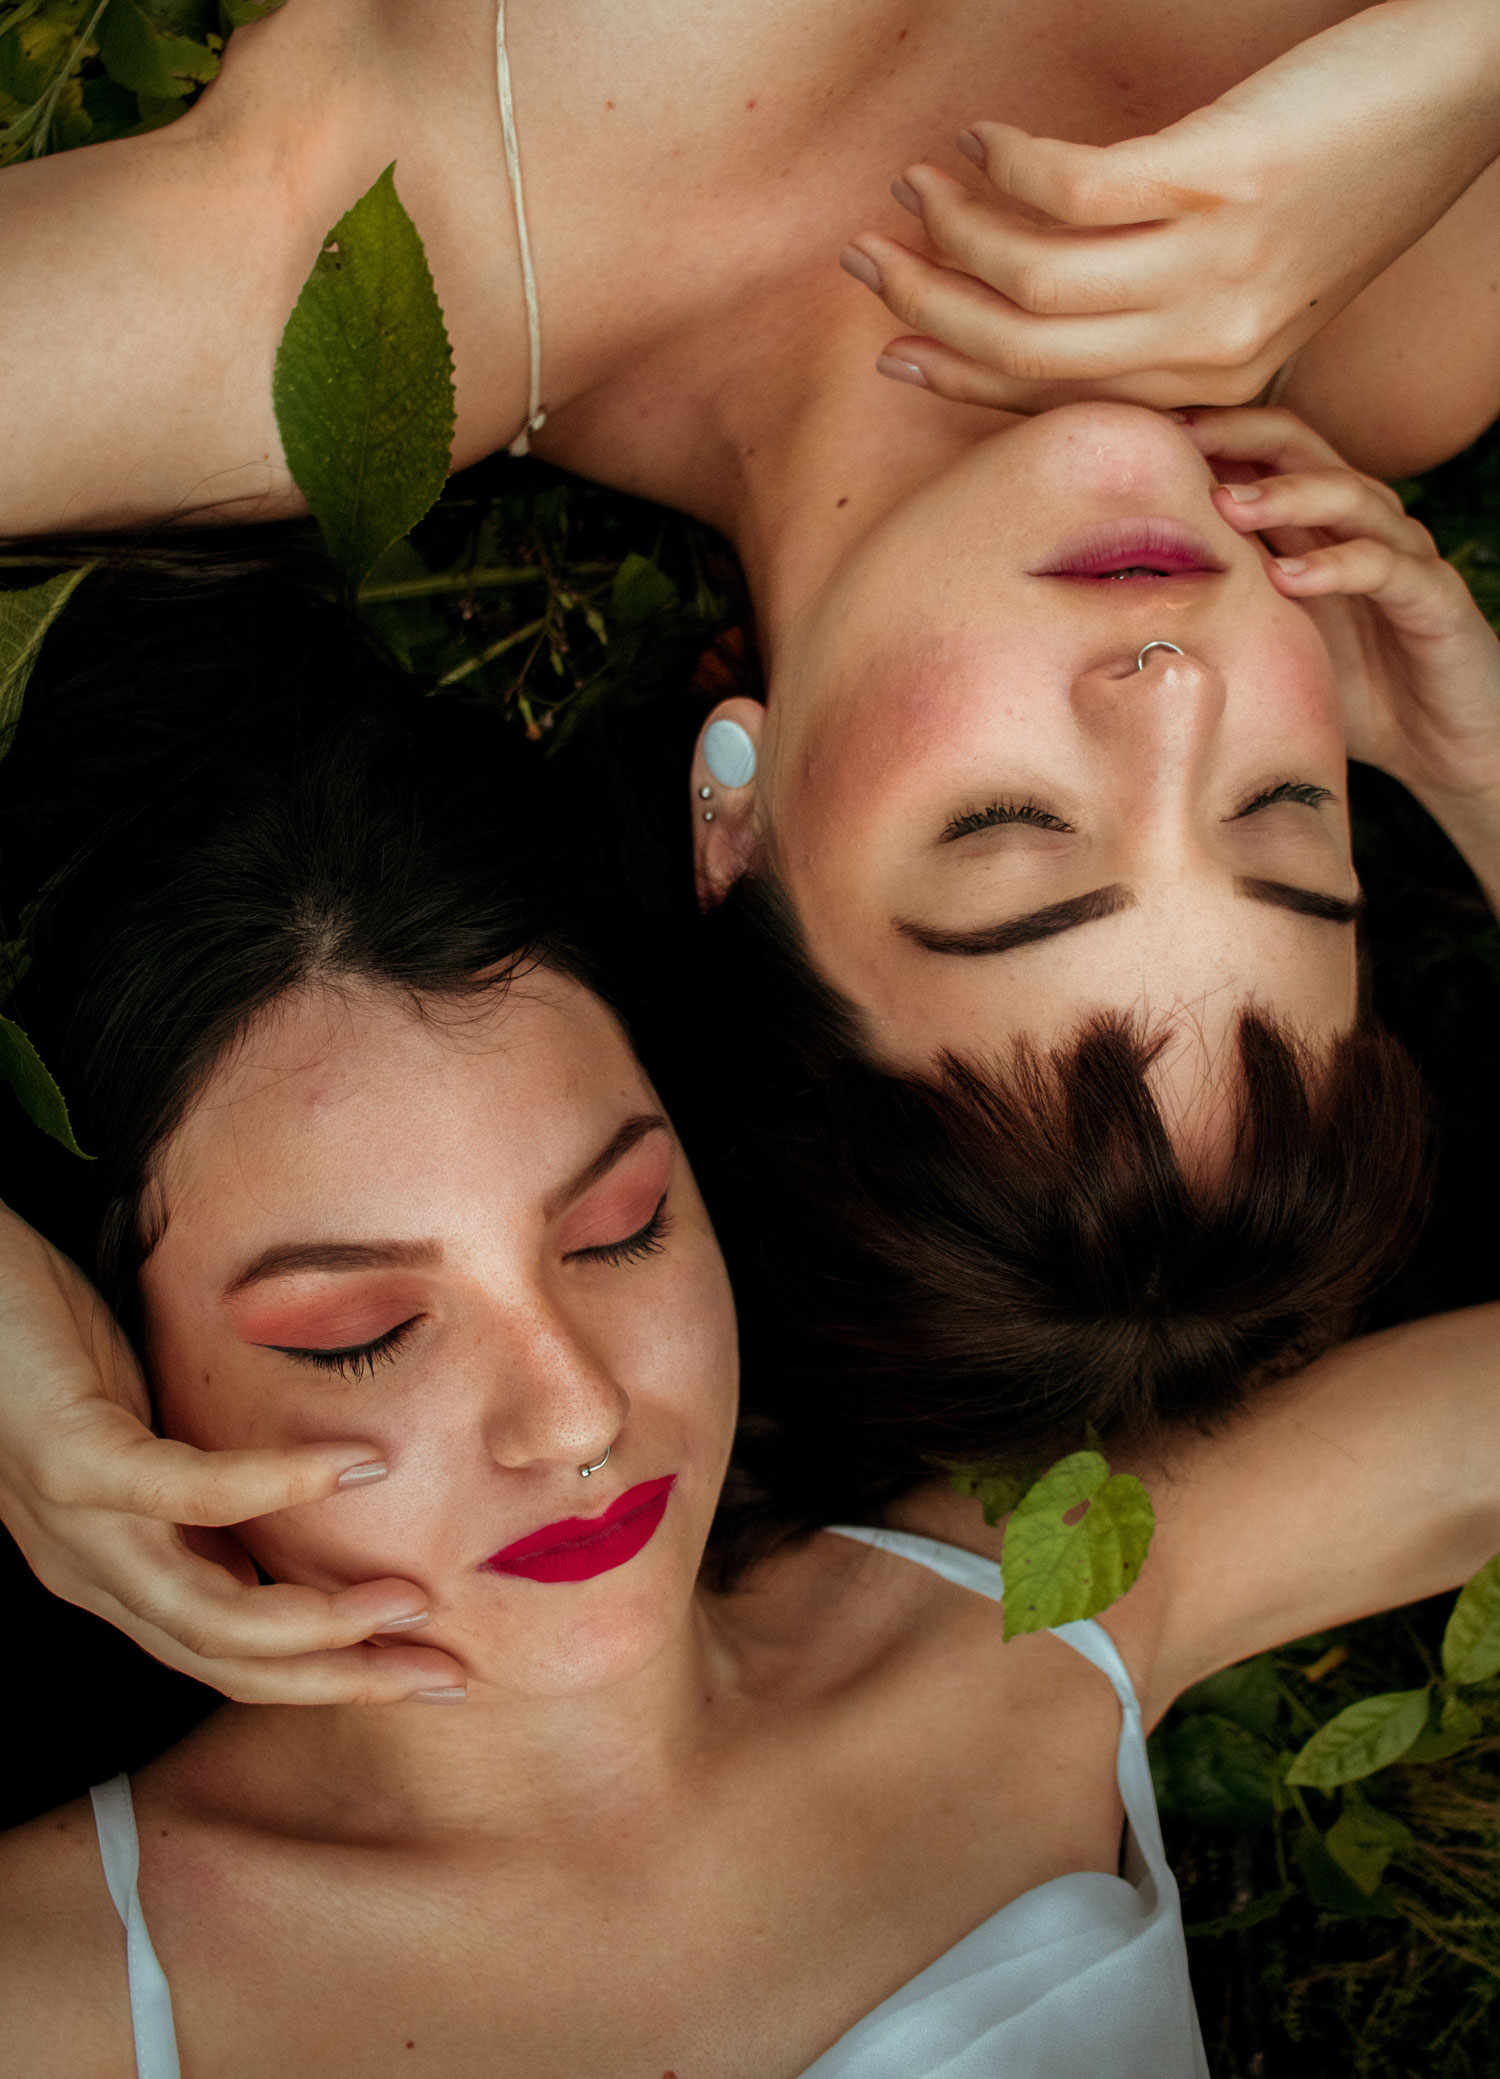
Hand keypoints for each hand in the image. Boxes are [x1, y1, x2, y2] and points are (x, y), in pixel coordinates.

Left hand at [0, 1203, 465, 1702]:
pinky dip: (280, 1486)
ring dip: (317, 1622)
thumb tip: (331, 1491)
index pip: (232, 1658)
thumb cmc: (56, 1341)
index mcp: (119, 1571)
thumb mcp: (152, 1430)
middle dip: (343, 1678)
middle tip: (443, 1674)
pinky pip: (189, 1492)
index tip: (425, 1669)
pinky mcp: (73, 1461)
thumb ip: (215, 1484)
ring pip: (207, 1617)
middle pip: (228, 1663)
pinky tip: (353, 1467)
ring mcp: (78, 1525)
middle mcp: (94, 1572)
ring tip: (405, 1598)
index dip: (330, 1677)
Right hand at [841, 0, 1499, 413]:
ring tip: (915, 184)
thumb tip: (1045, 312)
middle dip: (926, 305)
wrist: (1452, 104)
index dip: (957, 369)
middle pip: (1023, 349)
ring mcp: (1212, 270)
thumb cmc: (1352, 184)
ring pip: (1033, 280)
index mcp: (1210, 386)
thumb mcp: (1258, 284)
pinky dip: (1010, 163)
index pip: (1052, 396)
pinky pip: (1071, 188)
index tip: (887, 343)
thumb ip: (1169, 322)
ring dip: (953, 229)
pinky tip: (984, 138)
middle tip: (862, 258)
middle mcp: (1206, 348)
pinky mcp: (1215, 183)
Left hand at [1185, 406, 1499, 902]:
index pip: (1263, 454)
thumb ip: (1219, 608)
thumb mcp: (1269, 644)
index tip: (1143, 437)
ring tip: (1226, 503)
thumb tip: (1117, 607)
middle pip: (1305, 449)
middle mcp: (1360, 525)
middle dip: (1241, 438)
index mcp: (1315, 527)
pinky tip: (1289, 576)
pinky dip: (1337, 567)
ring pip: (1349, 496)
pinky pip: (1387, 569)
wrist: (1443, 746)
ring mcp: (1402, 556)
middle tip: (1182, 442)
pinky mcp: (1435, 599)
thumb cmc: (1351, 692)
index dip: (1210, 437)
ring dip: (1286, 495)